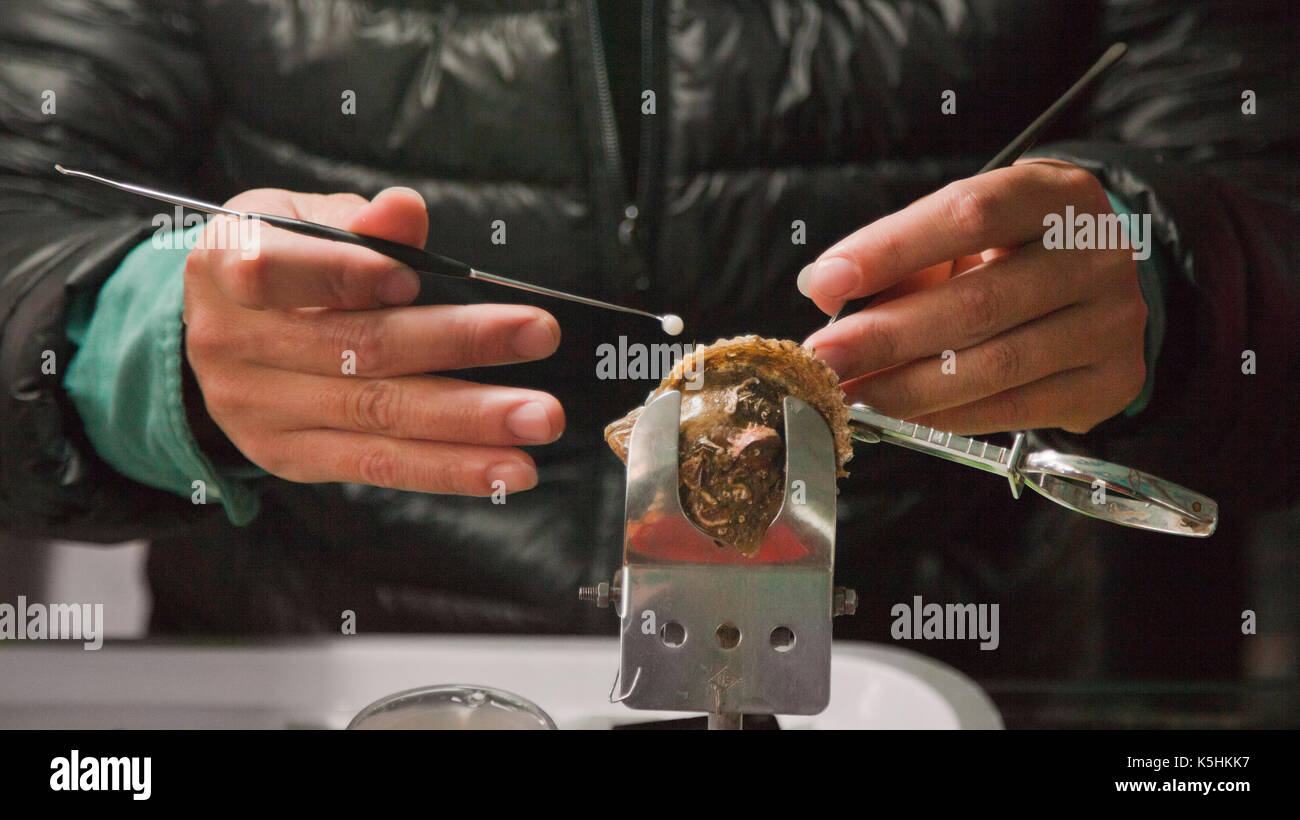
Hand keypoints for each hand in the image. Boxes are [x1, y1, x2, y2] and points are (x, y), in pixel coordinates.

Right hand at [182, 186, 563, 494]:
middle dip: (458, 341)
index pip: (276, 272)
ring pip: (378, 415)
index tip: (413, 279)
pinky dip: (449, 469)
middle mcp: (230, 343)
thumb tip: (405, 210)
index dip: (347, 275)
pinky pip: (378, 466)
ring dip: (470, 421)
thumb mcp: (306, 220)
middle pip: (357, 347)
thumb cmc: (285, 259)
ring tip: (540, 418)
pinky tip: (507, 469)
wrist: (225, 331)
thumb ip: (359, 222)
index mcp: (224, 264)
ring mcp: (256, 409)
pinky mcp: (290, 457)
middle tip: (541, 333)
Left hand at [801, 160, 1147, 434]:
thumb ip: (902, 256)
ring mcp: (1113, 321)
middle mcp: (1097, 254)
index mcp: (1055, 194)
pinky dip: (946, 417)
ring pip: (996, 365)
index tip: (827, 283)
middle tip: (824, 359)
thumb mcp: (964, 234)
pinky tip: (898, 416)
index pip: (969, 215)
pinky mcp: (1112, 381)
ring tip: (850, 393)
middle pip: (979, 302)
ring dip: (907, 387)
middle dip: (886, 337)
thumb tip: (826, 290)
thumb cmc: (1008, 253)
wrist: (1093, 288)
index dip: (891, 250)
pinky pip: (1015, 409)